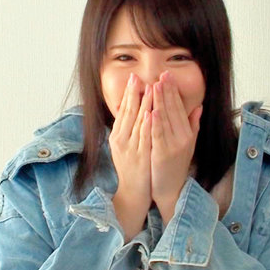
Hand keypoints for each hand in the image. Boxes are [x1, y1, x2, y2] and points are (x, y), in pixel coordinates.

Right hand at [108, 73, 152, 231]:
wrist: (133, 192)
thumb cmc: (132, 168)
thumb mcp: (126, 146)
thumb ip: (129, 129)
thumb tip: (132, 111)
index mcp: (117, 136)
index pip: (123, 111)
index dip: (129, 94)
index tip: (134, 78)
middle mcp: (121, 140)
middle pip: (128, 113)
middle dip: (134, 93)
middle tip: (138, 76)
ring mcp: (130, 148)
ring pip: (137, 122)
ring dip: (143, 104)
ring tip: (149, 88)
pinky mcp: (141, 156)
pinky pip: (145, 137)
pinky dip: (147, 124)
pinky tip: (151, 112)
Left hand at [150, 71, 202, 208]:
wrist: (171, 189)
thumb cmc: (176, 165)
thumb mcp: (188, 144)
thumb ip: (193, 125)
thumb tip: (199, 107)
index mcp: (188, 133)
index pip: (180, 108)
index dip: (174, 92)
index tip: (168, 76)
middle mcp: (183, 138)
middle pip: (173, 110)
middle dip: (167, 91)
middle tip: (162, 74)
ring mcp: (173, 146)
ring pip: (165, 120)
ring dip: (160, 102)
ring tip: (155, 86)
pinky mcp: (162, 154)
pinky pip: (158, 136)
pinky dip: (155, 123)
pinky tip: (151, 111)